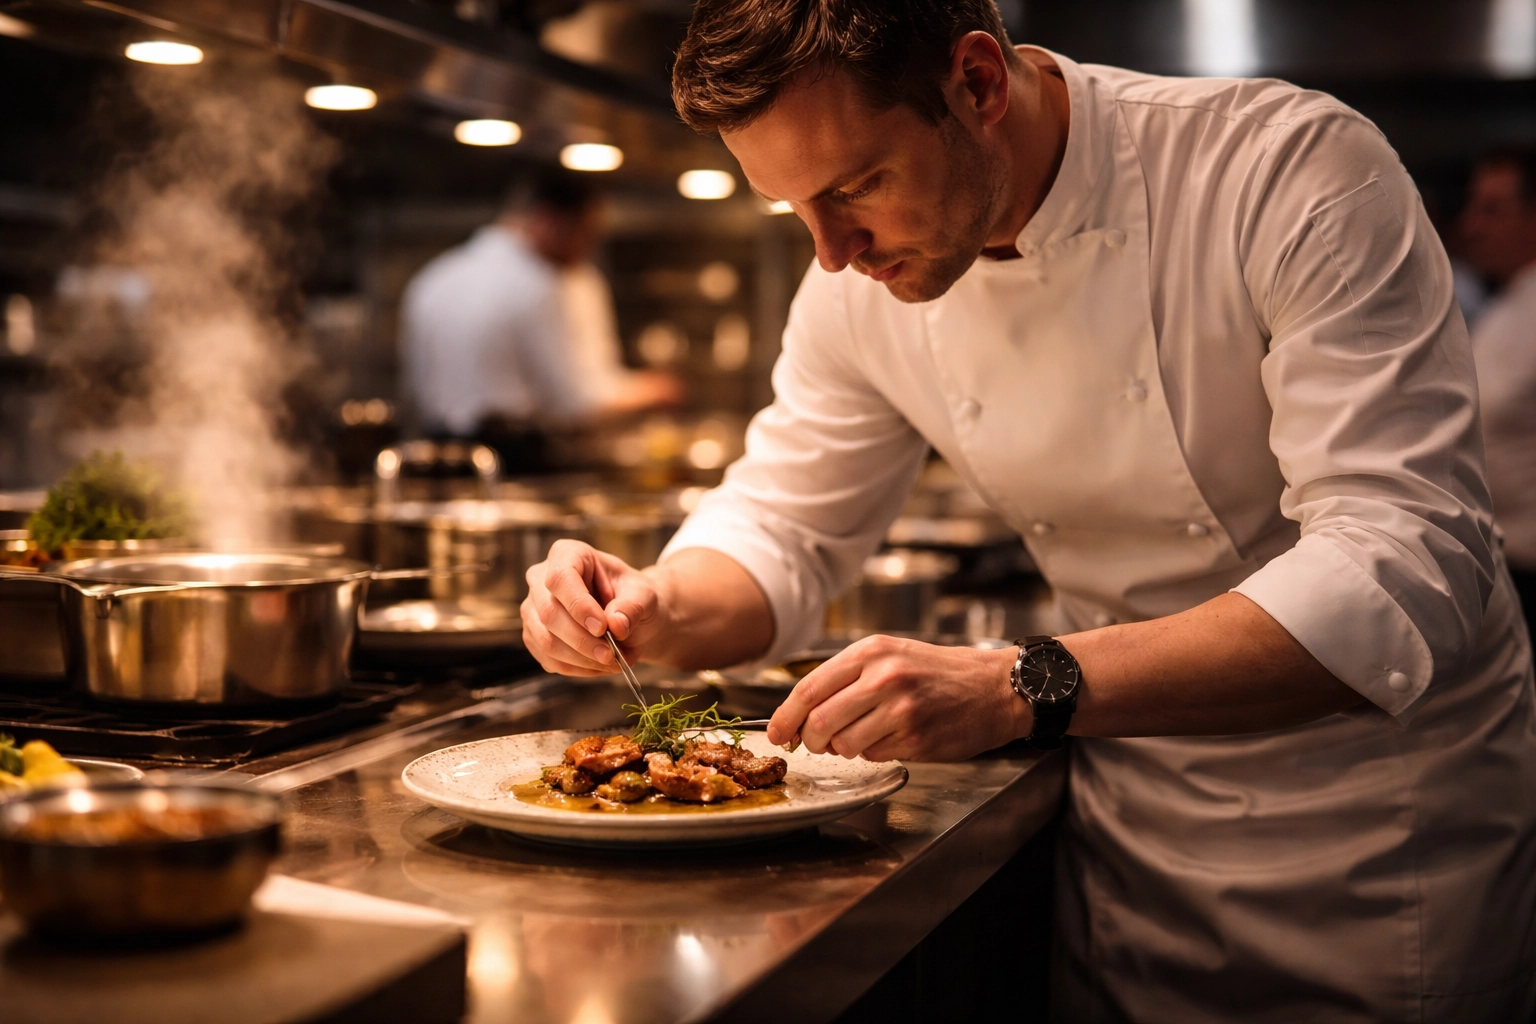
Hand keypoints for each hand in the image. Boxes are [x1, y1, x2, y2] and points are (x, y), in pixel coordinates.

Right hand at [522, 540, 664, 675]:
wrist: (631, 617)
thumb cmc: (634, 597)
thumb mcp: (644, 594)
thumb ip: (633, 606)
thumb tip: (616, 624)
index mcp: (567, 554)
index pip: (560, 578)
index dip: (578, 605)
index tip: (603, 628)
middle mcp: (541, 579)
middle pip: (549, 613)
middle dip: (582, 640)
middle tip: (611, 655)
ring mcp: (533, 609)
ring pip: (546, 641)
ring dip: (582, 659)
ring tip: (613, 662)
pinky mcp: (535, 637)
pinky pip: (549, 659)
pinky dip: (577, 669)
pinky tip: (600, 667)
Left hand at [766, 635, 1028, 761]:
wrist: (995, 687)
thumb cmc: (939, 673)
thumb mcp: (891, 656)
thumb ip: (846, 679)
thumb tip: (800, 715)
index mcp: (872, 651)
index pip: (809, 688)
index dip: (784, 716)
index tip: (775, 733)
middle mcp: (883, 676)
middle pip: (818, 720)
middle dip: (809, 740)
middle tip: (813, 743)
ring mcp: (900, 708)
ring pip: (843, 743)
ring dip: (844, 748)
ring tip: (864, 735)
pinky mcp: (916, 736)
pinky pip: (873, 754)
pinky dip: (874, 752)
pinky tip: (894, 737)